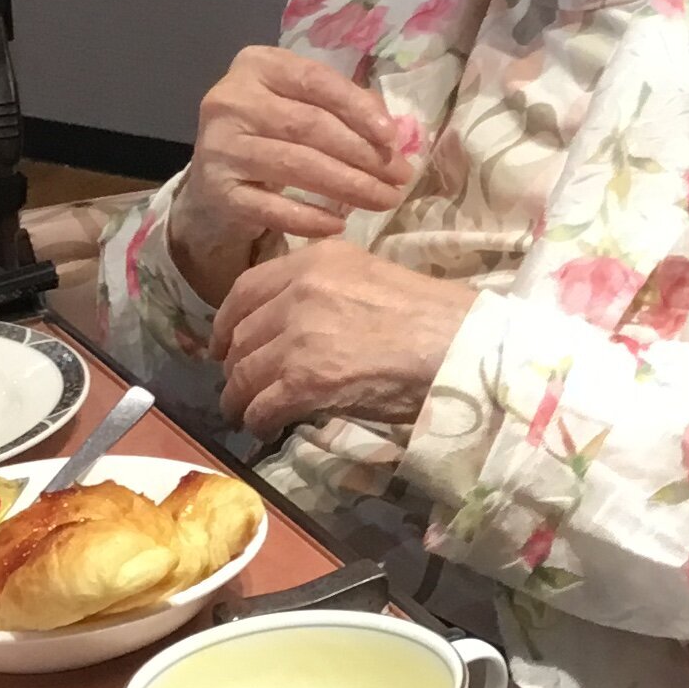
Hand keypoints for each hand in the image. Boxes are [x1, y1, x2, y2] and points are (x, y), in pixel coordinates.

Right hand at [168, 46, 411, 304]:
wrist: (216, 176)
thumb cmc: (273, 131)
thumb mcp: (304, 103)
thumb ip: (345, 105)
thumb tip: (389, 131)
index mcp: (258, 65)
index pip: (316, 81)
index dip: (358, 109)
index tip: (392, 138)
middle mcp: (231, 101)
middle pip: (309, 125)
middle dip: (363, 154)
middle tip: (400, 177)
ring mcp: (219, 147)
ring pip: (295, 165)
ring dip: (348, 186)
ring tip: (384, 200)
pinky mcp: (216, 191)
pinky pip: (271, 208)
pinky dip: (309, 219)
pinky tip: (339, 226)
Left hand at [209, 236, 476, 446]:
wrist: (463, 348)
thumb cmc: (434, 318)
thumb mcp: (372, 279)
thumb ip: (327, 291)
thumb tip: (293, 325)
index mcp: (318, 260)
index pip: (245, 289)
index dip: (227, 322)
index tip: (224, 344)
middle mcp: (300, 290)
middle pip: (241, 335)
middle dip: (235, 366)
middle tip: (242, 386)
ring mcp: (299, 335)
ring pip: (243, 374)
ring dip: (241, 398)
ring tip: (249, 412)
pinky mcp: (304, 379)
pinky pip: (261, 406)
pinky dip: (258, 421)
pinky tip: (267, 427)